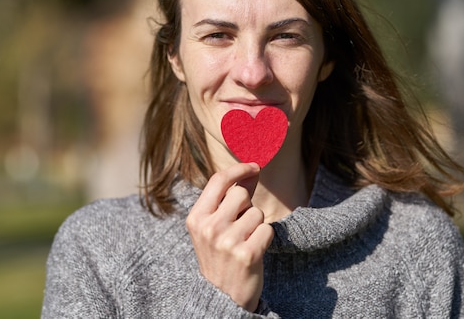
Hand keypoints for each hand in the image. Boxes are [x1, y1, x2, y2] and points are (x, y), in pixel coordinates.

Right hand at [186, 163, 273, 311]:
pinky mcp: (247, 254)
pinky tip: (254, 251)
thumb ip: (230, 198)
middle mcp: (209, 227)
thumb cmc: (219, 256)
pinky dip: (265, 239)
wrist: (221, 297)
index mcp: (196, 218)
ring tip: (245, 241)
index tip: (254, 166)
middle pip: (241, 194)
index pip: (219, 180)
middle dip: (247, 207)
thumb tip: (251, 171)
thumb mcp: (214, 227)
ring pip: (257, 213)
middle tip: (241, 227)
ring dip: (256, 225)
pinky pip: (267, 230)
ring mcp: (227, 241)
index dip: (239, 169)